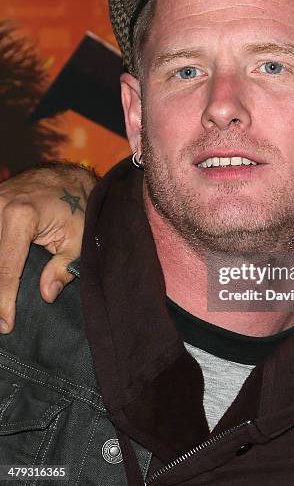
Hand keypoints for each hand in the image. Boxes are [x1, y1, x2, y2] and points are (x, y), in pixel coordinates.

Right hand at [0, 162, 96, 332]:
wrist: (67, 176)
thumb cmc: (77, 207)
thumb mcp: (78, 239)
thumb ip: (63, 268)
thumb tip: (47, 295)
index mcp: (21, 216)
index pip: (5, 268)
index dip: (3, 301)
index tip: (5, 325)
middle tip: (0, 320)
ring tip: (1, 305)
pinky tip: (0, 282)